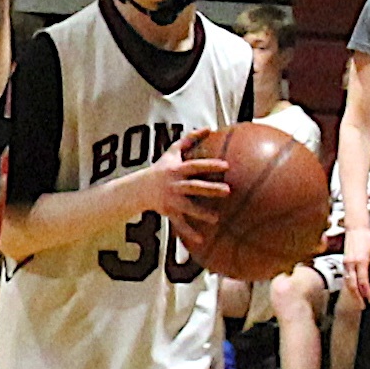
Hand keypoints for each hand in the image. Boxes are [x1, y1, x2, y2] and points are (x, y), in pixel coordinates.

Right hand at [143, 135, 228, 250]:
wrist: (140, 188)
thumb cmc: (161, 168)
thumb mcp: (172, 152)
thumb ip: (189, 139)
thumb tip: (208, 128)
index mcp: (177, 170)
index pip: (195, 166)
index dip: (210, 165)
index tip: (226, 166)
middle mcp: (175, 185)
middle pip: (194, 187)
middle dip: (210, 189)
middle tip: (228, 191)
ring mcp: (172, 200)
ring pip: (188, 207)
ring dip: (201, 213)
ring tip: (216, 218)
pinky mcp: (169, 212)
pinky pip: (180, 224)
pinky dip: (189, 232)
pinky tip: (202, 240)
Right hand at [343, 222, 369, 306]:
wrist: (355, 229)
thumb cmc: (368, 239)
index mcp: (361, 261)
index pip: (363, 282)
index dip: (367, 293)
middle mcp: (351, 264)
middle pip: (353, 285)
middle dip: (358, 297)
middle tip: (363, 306)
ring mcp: (346, 263)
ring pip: (347, 283)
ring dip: (353, 294)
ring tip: (359, 301)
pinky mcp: (343, 263)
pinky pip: (345, 277)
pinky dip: (349, 286)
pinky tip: (354, 290)